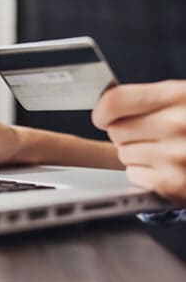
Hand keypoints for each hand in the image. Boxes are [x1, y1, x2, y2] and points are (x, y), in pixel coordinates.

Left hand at [92, 80, 185, 199]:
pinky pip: (133, 175)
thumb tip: (107, 105)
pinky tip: (167, 167)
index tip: (104, 115)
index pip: (115, 101)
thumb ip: (150, 98)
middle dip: (126, 133)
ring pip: (123, 154)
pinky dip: (144, 174)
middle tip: (149, 133)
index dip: (103, 110)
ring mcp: (176, 157)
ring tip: (165, 150)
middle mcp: (177, 125)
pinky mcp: (174, 185)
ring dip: (136, 154)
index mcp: (178, 96)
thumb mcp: (185, 98)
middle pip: (115, 131)